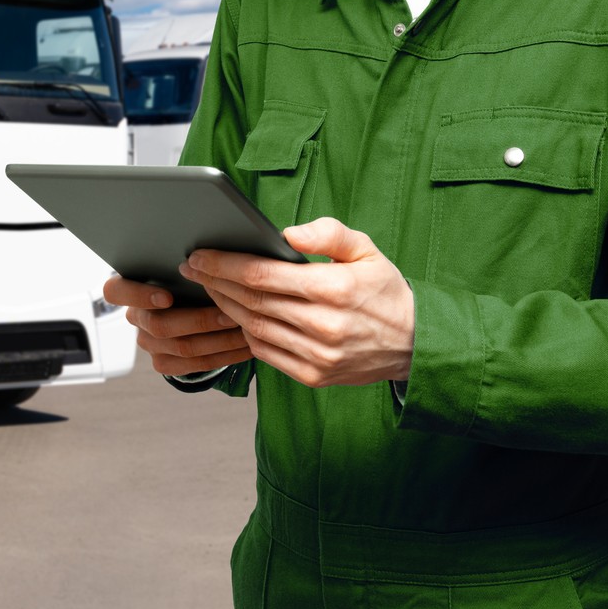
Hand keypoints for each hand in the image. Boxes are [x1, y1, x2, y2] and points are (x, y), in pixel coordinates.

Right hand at [102, 275, 254, 375]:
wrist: (189, 307)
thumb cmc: (186, 280)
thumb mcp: (180, 268)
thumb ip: (187, 264)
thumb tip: (210, 255)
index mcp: (128, 288)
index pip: (115, 292)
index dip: (140, 296)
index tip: (168, 297)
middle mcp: (136, 317)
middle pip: (159, 325)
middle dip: (200, 321)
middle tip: (230, 314)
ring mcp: (148, 343)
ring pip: (182, 347)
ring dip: (220, 339)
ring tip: (245, 328)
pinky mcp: (164, 363)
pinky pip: (195, 365)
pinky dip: (224, 356)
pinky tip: (244, 347)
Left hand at [179, 216, 413, 388]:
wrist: (415, 344)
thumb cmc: (384, 291)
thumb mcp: (366, 249)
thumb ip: (328, 234)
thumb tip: (287, 233)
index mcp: (334, 289)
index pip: (262, 275)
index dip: (223, 264)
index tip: (199, 256)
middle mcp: (323, 325)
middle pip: (250, 301)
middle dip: (214, 282)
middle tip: (192, 268)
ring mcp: (317, 355)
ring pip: (253, 328)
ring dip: (224, 307)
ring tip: (209, 288)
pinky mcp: (313, 376)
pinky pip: (265, 353)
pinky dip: (246, 332)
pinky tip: (236, 316)